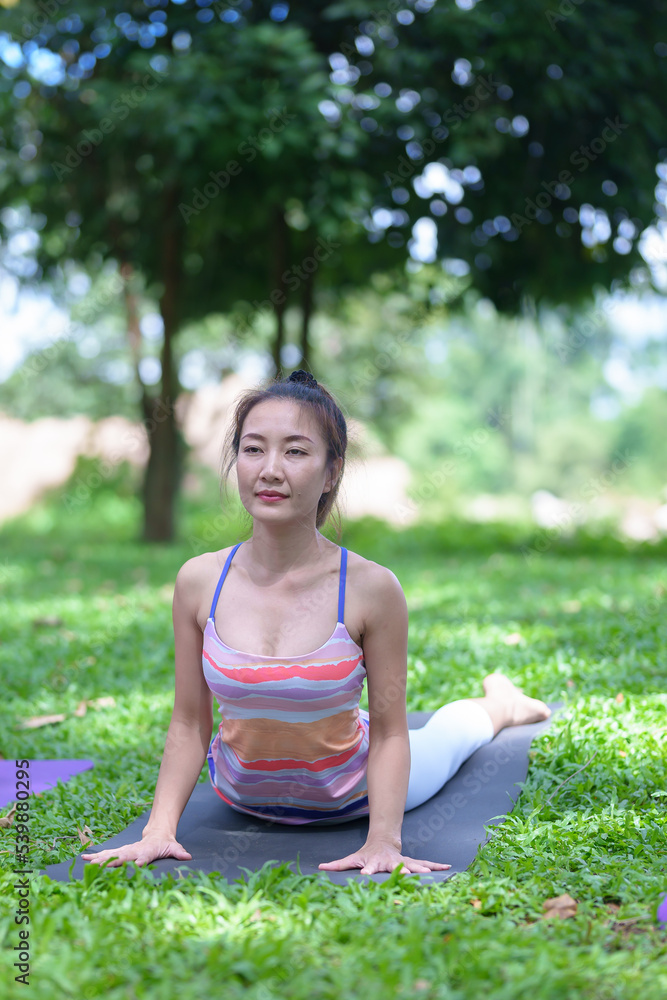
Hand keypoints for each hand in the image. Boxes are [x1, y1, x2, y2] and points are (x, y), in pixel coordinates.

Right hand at [81, 833, 191, 868]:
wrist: (157, 832)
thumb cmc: (166, 843)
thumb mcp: (174, 847)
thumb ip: (179, 852)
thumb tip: (188, 856)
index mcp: (147, 851)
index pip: (143, 857)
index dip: (139, 862)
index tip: (135, 866)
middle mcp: (134, 850)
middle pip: (122, 856)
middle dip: (111, 862)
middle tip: (100, 867)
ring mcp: (126, 850)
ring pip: (111, 854)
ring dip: (99, 859)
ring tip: (86, 862)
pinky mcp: (121, 851)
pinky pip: (107, 854)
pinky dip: (96, 857)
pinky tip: (85, 859)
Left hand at [318, 839, 451, 875]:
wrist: (383, 840)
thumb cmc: (366, 854)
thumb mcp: (351, 858)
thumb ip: (337, 864)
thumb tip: (319, 868)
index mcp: (375, 862)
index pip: (370, 866)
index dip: (368, 870)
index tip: (366, 874)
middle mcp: (390, 861)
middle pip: (396, 866)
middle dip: (403, 870)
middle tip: (411, 875)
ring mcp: (402, 860)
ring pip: (413, 864)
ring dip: (422, 869)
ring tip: (430, 873)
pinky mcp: (411, 862)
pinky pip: (424, 863)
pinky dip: (435, 865)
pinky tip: (447, 867)